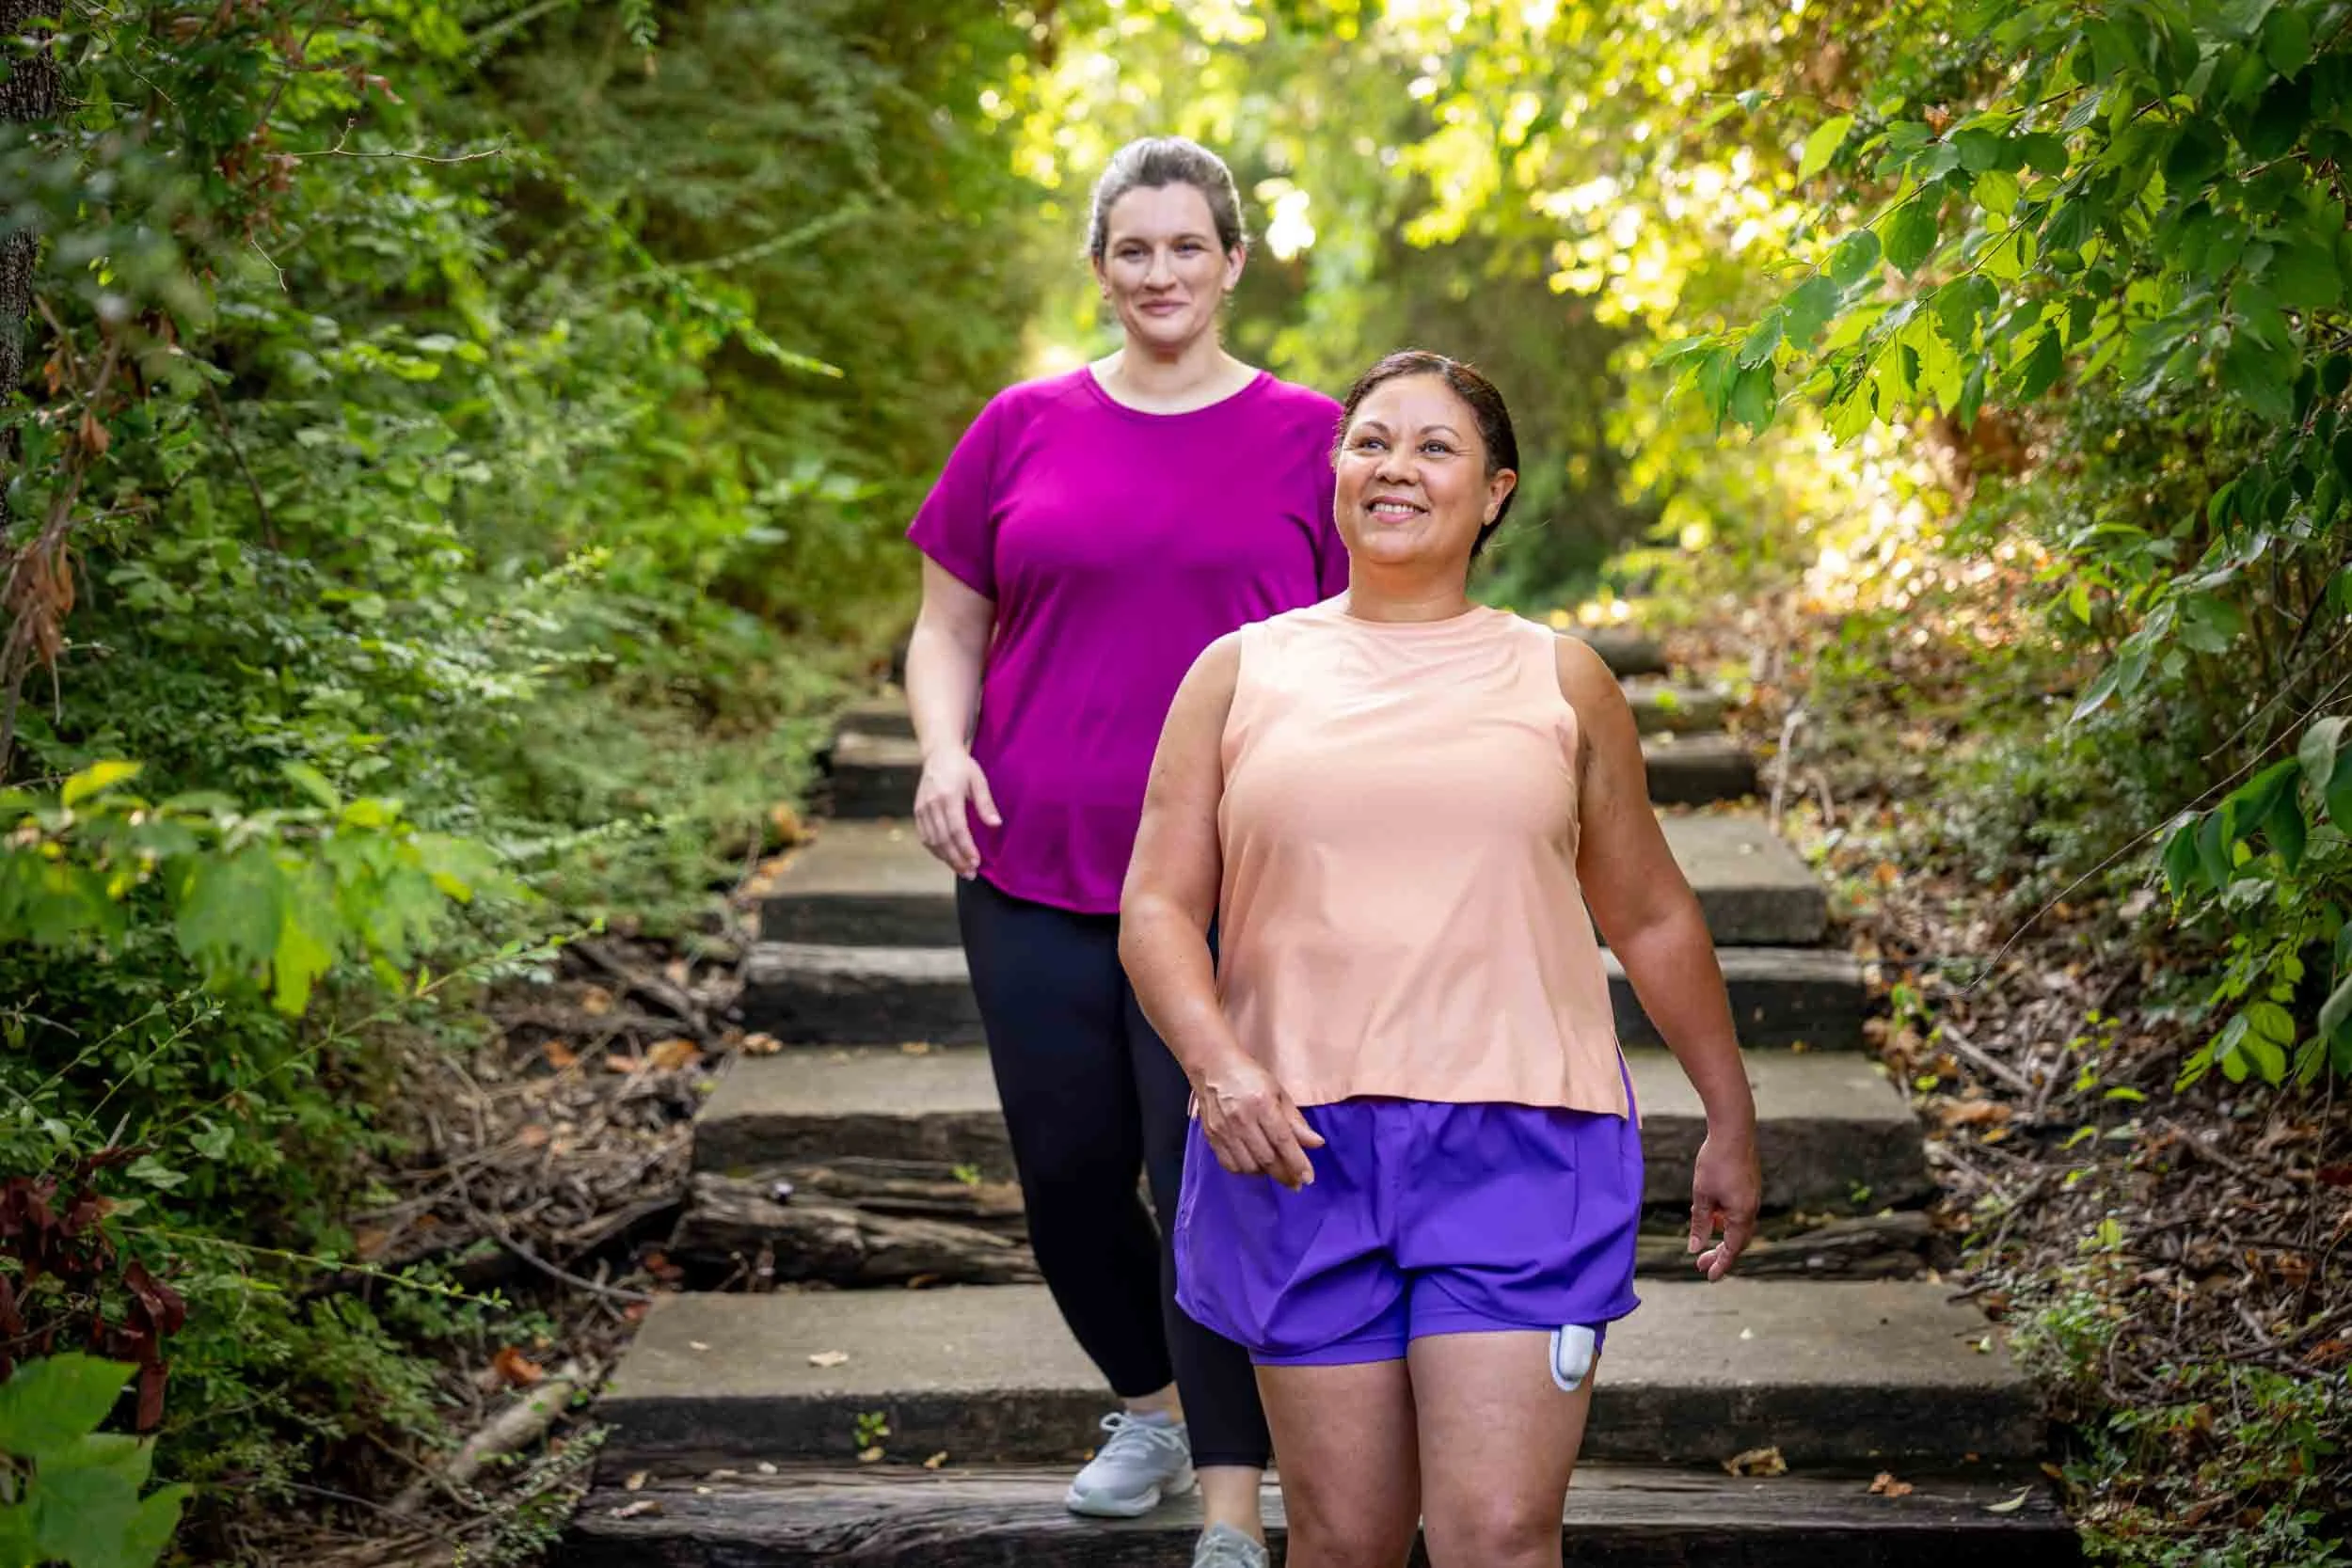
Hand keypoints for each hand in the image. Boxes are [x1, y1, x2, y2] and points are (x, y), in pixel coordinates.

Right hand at [912, 746, 1000, 877]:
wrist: (938, 753)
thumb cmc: (962, 766)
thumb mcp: (978, 780)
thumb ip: (986, 804)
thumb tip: (996, 825)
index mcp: (948, 796)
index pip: (957, 829)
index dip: (966, 848)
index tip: (976, 862)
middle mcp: (932, 804)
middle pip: (943, 839)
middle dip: (957, 860)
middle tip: (970, 874)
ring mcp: (922, 808)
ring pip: (932, 841)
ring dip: (947, 858)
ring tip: (962, 870)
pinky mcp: (917, 811)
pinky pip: (924, 836)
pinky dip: (935, 850)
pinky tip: (947, 858)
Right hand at [1194, 1053, 1324, 1190]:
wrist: (1213, 1067)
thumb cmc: (1251, 1077)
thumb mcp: (1279, 1093)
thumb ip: (1297, 1122)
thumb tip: (1317, 1144)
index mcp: (1262, 1104)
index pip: (1283, 1141)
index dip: (1297, 1162)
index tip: (1308, 1178)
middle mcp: (1241, 1119)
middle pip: (1267, 1158)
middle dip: (1285, 1175)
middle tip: (1297, 1183)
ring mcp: (1224, 1130)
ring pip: (1249, 1166)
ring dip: (1266, 1173)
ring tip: (1277, 1170)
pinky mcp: (1211, 1137)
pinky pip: (1230, 1165)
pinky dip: (1245, 1171)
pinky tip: (1255, 1165)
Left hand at [1688, 1127, 1760, 1281]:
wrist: (1733, 1131)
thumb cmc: (1715, 1162)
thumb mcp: (1702, 1196)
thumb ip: (1700, 1224)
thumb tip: (1695, 1248)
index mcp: (1741, 1215)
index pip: (1732, 1249)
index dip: (1720, 1264)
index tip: (1708, 1277)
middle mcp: (1751, 1209)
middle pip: (1736, 1240)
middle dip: (1719, 1253)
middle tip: (1699, 1263)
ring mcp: (1752, 1197)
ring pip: (1736, 1225)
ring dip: (1719, 1233)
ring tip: (1700, 1234)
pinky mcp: (1749, 1187)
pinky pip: (1737, 1211)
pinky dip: (1723, 1217)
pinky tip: (1706, 1210)